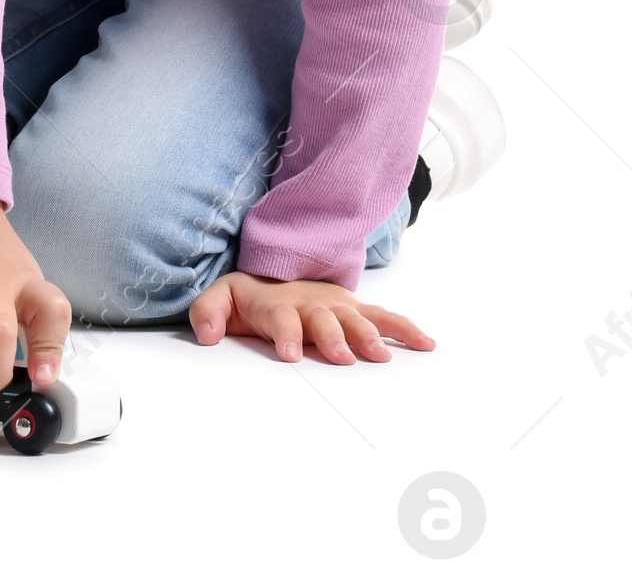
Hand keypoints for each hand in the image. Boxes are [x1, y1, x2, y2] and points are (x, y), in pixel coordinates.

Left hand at [187, 270, 435, 363]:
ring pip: (355, 318)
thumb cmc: (250, 298)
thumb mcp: (220, 299)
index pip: (280, 317)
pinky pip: (382, 318)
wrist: (277, 274)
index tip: (289, 354)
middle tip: (342, 357)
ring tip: (380, 356)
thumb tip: (206, 335)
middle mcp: (310, 303)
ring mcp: (336, 306)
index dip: (285, 334)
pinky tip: (424, 343)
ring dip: (368, 335)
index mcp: (277, 304)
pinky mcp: (354, 311)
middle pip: (323, 319)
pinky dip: (403, 329)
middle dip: (332, 337)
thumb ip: (208, 313)